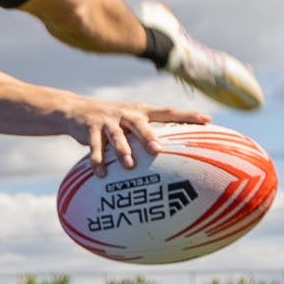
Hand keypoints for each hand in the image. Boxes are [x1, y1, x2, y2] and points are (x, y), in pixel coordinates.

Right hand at [64, 96, 205, 172]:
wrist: (76, 110)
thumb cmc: (113, 120)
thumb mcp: (131, 120)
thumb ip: (149, 131)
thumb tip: (177, 151)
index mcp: (141, 111)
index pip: (168, 112)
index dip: (187, 115)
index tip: (207, 119)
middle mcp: (126, 114)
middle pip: (140, 125)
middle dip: (148, 137)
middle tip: (158, 150)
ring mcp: (107, 121)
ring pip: (116, 137)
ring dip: (122, 151)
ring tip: (129, 166)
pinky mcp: (90, 129)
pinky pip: (95, 147)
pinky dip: (97, 161)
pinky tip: (101, 174)